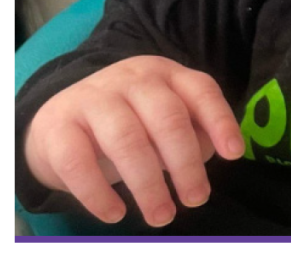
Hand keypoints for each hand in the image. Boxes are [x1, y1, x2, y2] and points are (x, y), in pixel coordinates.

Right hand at [24, 56, 245, 226]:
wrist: (57, 120)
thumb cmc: (128, 123)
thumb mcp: (162, 120)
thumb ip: (191, 130)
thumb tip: (208, 151)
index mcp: (166, 74)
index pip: (201, 90)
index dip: (220, 121)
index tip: (234, 154)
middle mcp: (132, 79)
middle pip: (167, 117)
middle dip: (185, 162)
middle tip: (196, 199)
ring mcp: (92, 98)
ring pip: (126, 139)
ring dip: (148, 184)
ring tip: (162, 216)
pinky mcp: (57, 126)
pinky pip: (77, 162)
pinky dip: (98, 193)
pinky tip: (115, 214)